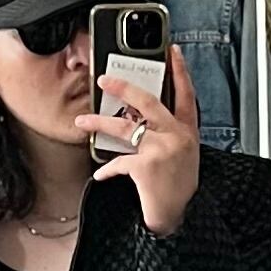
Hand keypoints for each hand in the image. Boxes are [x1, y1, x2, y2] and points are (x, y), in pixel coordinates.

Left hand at [76, 44, 200, 237]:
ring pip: (124, 128)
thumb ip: (170, 136)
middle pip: (147, 101)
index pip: (186, 94)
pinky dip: (108, 170)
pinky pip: (119, 161)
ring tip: (82, 122)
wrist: (180, 218)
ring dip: (99, 123)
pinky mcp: (146, 165)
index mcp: (188, 132)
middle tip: (103, 78)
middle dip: (123, 86)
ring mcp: (161, 149)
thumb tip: (142, 122)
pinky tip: (101, 175)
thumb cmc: (180, 190)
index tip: (172, 52)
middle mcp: (176, 136)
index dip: (180, 71)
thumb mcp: (184, 158)